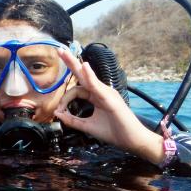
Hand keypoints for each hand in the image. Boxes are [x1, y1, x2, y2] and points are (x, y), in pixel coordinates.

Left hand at [53, 50, 163, 164]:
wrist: (133, 140)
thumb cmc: (114, 132)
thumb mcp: (88, 127)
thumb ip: (73, 120)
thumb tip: (57, 113)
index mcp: (96, 96)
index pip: (76, 91)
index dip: (64, 100)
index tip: (59, 111)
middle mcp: (101, 92)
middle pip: (83, 74)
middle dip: (70, 62)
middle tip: (60, 50)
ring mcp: (107, 93)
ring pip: (88, 77)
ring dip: (75, 64)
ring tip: (64, 53)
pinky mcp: (110, 99)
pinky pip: (97, 86)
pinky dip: (90, 76)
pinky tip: (83, 66)